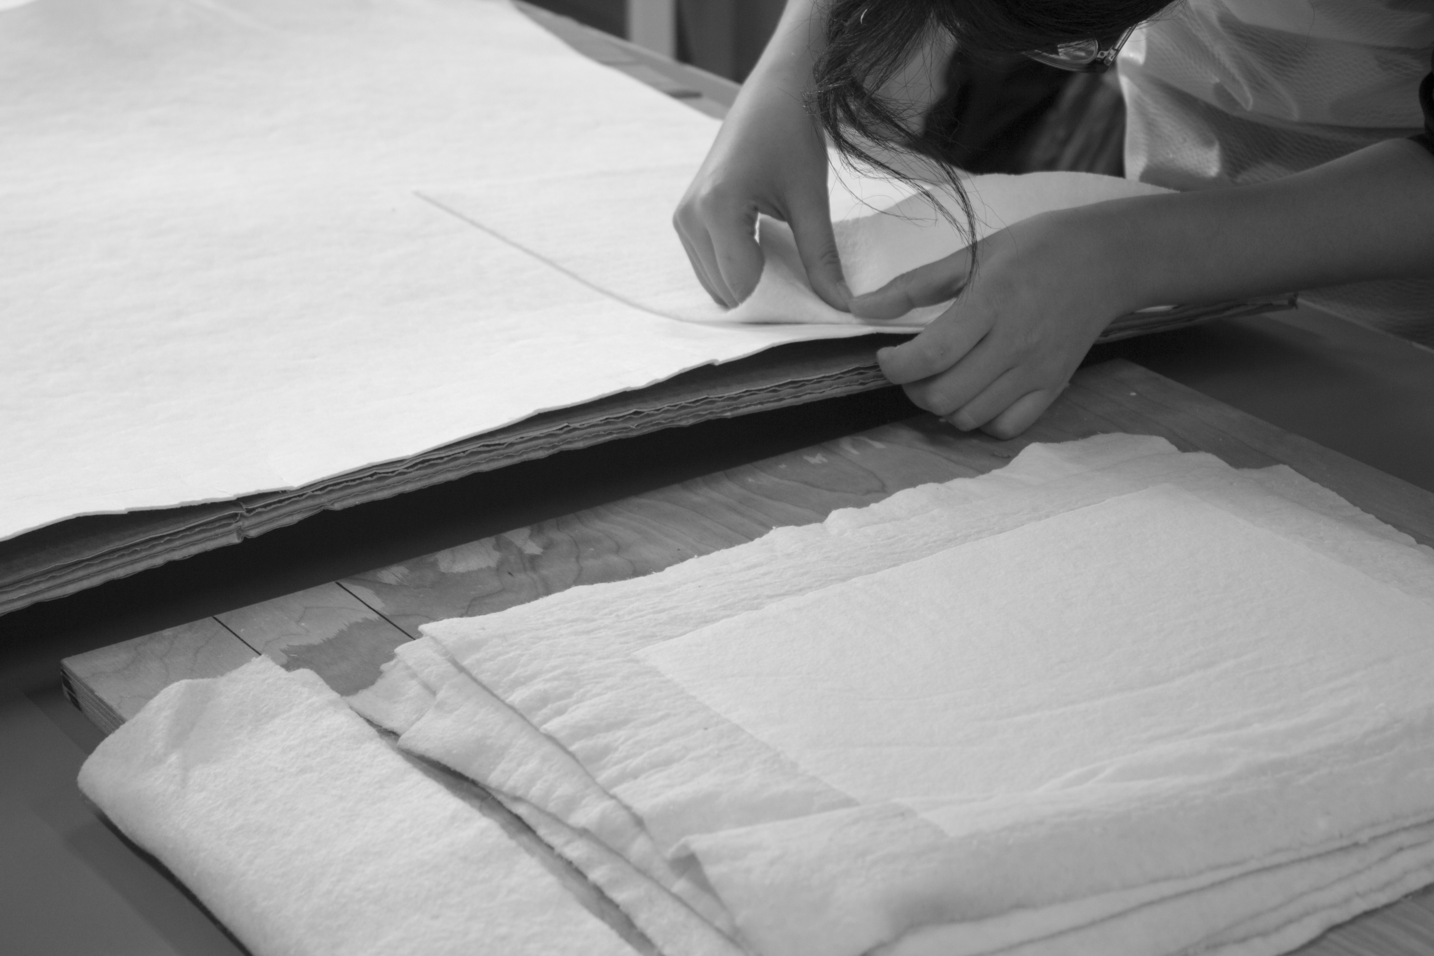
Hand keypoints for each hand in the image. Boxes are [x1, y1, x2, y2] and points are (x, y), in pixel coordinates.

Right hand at [673, 64, 849, 309]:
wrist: (773, 93)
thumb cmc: (792, 136)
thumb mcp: (812, 200)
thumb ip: (822, 258)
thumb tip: (843, 306)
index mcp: (717, 208)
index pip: (743, 284)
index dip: (779, 304)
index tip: (813, 307)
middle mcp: (690, 217)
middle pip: (726, 289)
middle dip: (765, 299)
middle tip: (805, 292)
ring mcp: (682, 219)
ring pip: (715, 283)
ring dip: (750, 288)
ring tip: (787, 272)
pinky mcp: (684, 218)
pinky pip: (709, 266)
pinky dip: (737, 272)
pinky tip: (766, 259)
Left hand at [853, 207, 1142, 438]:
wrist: (1107, 259)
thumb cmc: (1036, 249)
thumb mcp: (973, 252)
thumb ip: (914, 285)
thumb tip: (861, 307)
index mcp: (991, 302)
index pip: (932, 354)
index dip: (895, 365)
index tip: (885, 354)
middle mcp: (1015, 344)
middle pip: (945, 396)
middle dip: (912, 388)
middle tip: (911, 367)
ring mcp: (1036, 371)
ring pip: (969, 417)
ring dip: (942, 406)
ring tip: (941, 377)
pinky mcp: (1053, 387)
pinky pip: (1006, 427)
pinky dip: (980, 420)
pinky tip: (974, 393)